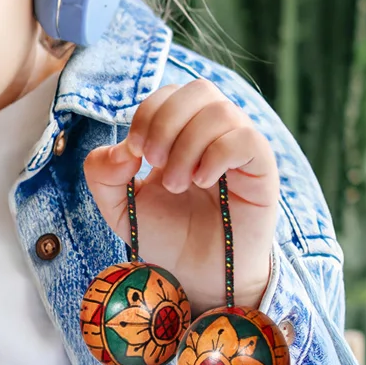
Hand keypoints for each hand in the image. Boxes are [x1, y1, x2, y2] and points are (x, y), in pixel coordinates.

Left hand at [82, 81, 278, 311]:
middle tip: (153, 162)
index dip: (147, 114)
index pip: (170, 94)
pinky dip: (216, 155)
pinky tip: (201, 182)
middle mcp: (215, 133)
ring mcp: (241, 149)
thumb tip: (121, 148)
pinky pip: (247, 138)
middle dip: (166, 121)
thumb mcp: (120, 206)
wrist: (197, 275)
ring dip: (188, 145)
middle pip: (199, 89)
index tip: (134, 153)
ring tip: (177, 184)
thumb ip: (103, 173)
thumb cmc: (167, 237)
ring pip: (221, 112)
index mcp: (183, 132)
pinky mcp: (262, 170)